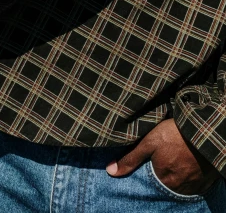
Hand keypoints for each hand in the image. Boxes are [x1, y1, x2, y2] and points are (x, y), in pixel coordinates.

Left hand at [106, 118, 220, 194]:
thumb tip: (110, 171)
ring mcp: (192, 184)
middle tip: (165, 157)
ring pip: (179, 183)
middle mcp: (178, 187)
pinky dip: (187, 174)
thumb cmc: (174, 134)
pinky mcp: (204, 179)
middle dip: (163, 172)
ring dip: (175, 174)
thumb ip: (130, 158)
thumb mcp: (148, 142)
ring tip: (174, 158)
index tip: (152, 160)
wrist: (203, 129)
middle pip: (165, 182)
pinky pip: (193, 182)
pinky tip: (185, 161)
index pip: (151, 180)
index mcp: (163, 179)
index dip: (149, 170)